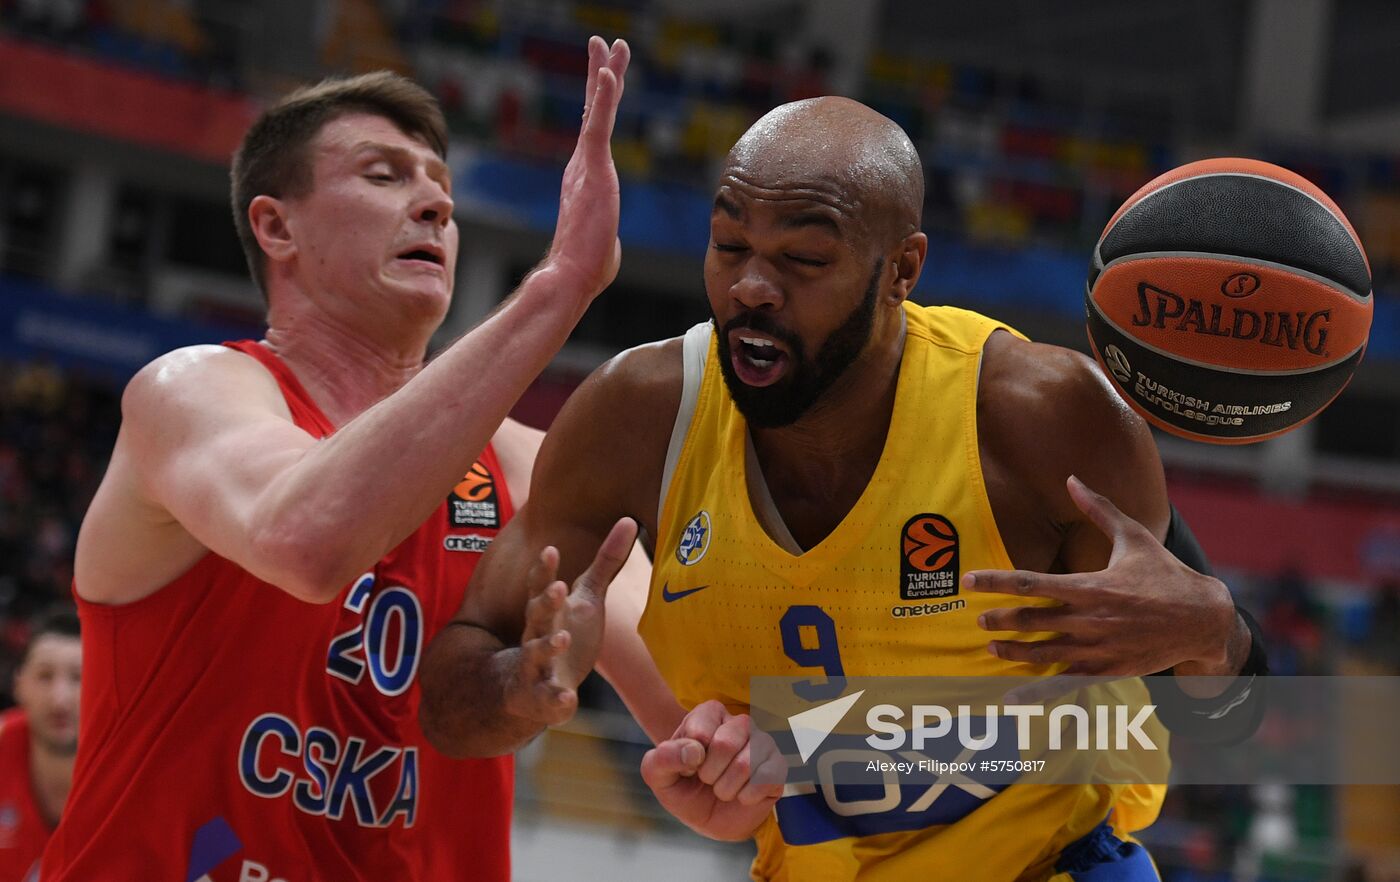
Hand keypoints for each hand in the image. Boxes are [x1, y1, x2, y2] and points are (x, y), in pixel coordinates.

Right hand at [504, 517, 637, 725]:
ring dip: (547, 645)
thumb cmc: (565, 632)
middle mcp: (536, 635)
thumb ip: (605, 562)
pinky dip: (556, 699)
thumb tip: (628, 519)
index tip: (550, 549)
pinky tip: (567, 699)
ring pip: (536, 654)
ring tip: (561, 638)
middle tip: (557, 588)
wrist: (531, 688)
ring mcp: (536, 667)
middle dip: (545, 602)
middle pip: (536, 615)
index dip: (545, 569)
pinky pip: (548, 699)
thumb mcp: (586, 598)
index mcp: (547, 610)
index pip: (541, 585)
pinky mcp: (544, 698)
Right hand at [541, 35, 629, 303]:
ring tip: (609, 42)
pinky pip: (598, 125)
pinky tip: (608, 72)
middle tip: (605, 44)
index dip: (600, 102)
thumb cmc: (587, 268)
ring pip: (598, 109)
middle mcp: (582, 164)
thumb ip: (606, 236)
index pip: (595, 131)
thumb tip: (607, 248)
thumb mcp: (604, 245)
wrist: (571, 275)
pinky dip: (602, 97)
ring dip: (605, 73)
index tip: (604, 76)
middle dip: (601, 74)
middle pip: (594, 110)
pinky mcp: (591, 168)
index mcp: (585, 177)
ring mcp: (586, 164)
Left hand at [641, 700, 786, 841]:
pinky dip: (747, 797)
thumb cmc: (684, 789)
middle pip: (725, 744)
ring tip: (723, 789)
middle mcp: (739, 722)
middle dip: (709, 774)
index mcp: (709, 713)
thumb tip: (693, 752)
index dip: (689, 760)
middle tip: (707, 780)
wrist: (710, 819)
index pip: (698, 732)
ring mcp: (762, 743)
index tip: (689, 767)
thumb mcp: (658, 776)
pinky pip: (766, 779)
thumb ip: (662, 759)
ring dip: (726, 789)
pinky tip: (742, 796)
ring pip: (746, 764)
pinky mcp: (778, 766)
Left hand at [966, 475, 1238, 682]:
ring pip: (1044, 654)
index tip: (969, 580)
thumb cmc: (1165, 574)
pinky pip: (1065, 684)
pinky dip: (1037, 693)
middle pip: (1032, 621)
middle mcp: (1091, 620)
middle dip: (1001, 620)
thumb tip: (1072, 478)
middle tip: (979, 619)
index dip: (996, 582)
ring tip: (993, 646)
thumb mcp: (1134, 536)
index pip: (1032, 584)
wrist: (1203, 619)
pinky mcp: (1108, 670)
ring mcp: (1099, 649)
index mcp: (1091, 586)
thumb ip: (1098, 509)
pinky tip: (1012, 699)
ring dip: (1014, 652)